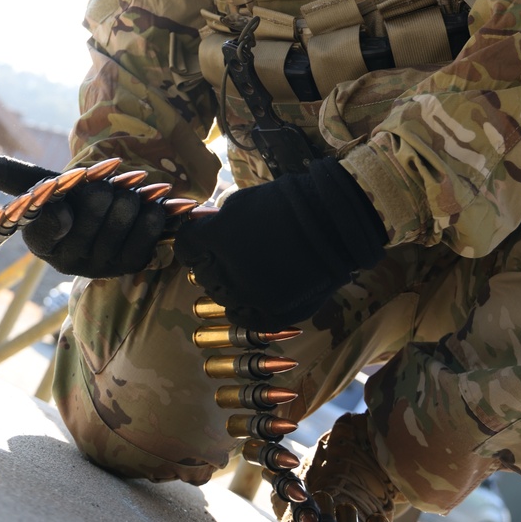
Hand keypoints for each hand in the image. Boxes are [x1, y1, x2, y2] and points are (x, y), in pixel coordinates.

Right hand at [0, 154, 166, 276]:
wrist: (107, 219)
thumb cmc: (68, 199)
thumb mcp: (39, 185)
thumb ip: (10, 176)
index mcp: (40, 243)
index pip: (47, 223)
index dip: (59, 207)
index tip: (63, 196)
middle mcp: (68, 262)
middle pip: (97, 204)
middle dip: (104, 186)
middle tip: (104, 187)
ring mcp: (101, 267)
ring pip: (125, 213)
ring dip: (130, 196)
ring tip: (124, 197)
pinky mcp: (132, 267)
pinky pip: (149, 231)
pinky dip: (151, 212)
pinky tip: (146, 208)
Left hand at [173, 157, 386, 329]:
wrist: (334, 223)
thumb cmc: (287, 204)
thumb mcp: (241, 202)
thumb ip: (215, 222)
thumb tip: (200, 230)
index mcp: (215, 241)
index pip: (186, 249)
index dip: (194, 243)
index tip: (203, 240)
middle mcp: (227, 273)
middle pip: (203, 275)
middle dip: (211, 263)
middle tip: (231, 254)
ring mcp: (251, 297)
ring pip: (223, 298)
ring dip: (229, 285)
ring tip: (249, 271)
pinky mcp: (273, 314)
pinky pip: (246, 318)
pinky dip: (247, 307)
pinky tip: (256, 292)